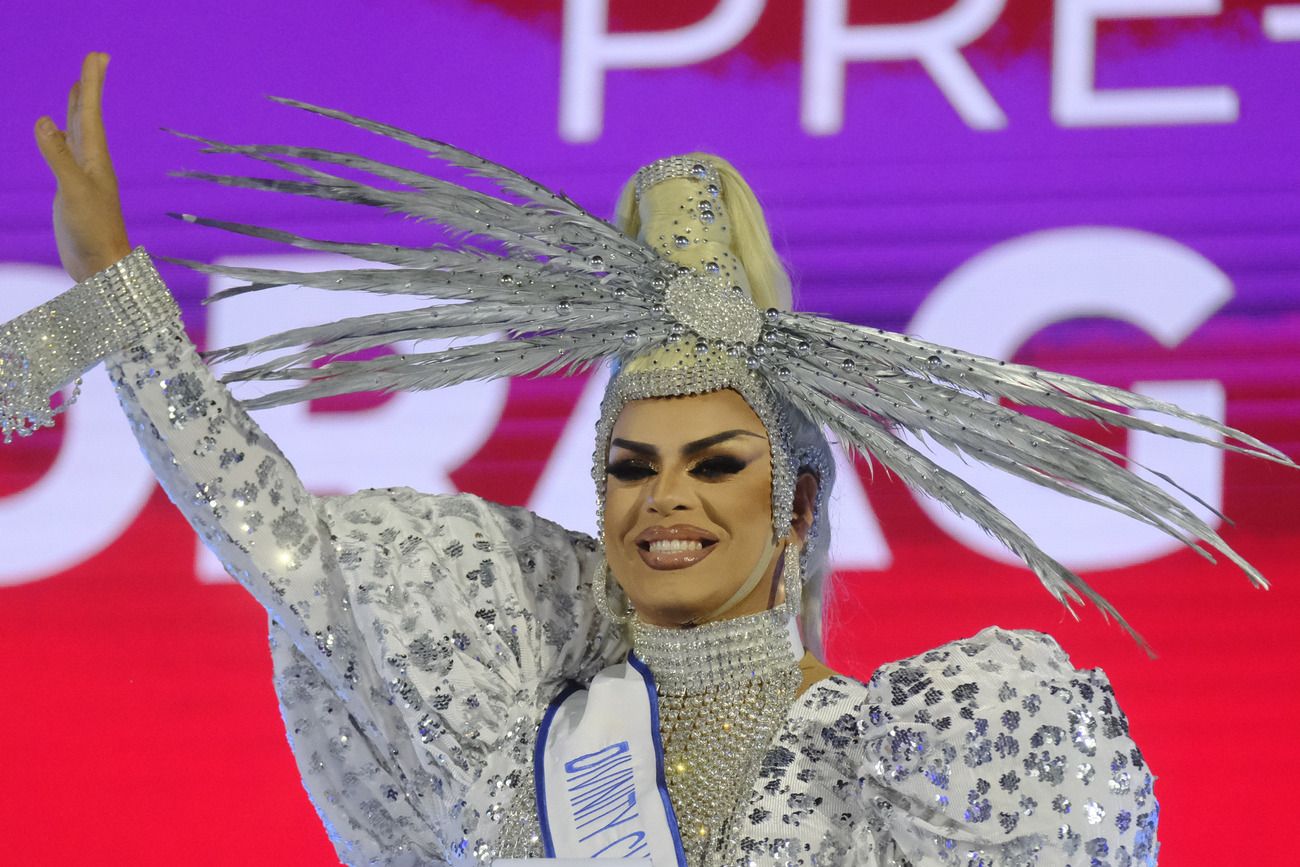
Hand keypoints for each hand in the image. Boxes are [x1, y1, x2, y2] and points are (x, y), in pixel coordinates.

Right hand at [34, 52, 131, 281]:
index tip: (98, 56)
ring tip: (77, 87)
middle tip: (95, 60)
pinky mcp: (73, 189)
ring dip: (77, 108)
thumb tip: (45, 120)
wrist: (102, 267)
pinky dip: (63, 136)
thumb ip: (58, 156)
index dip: (91, 83)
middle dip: (88, 87)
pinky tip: (59, 132)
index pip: (90, 112)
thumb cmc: (93, 231)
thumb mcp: (73, 191)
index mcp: (95, 159)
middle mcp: (91, 162)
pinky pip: (68, 152)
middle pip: (88, 116)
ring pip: (79, 132)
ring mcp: (82, 175)